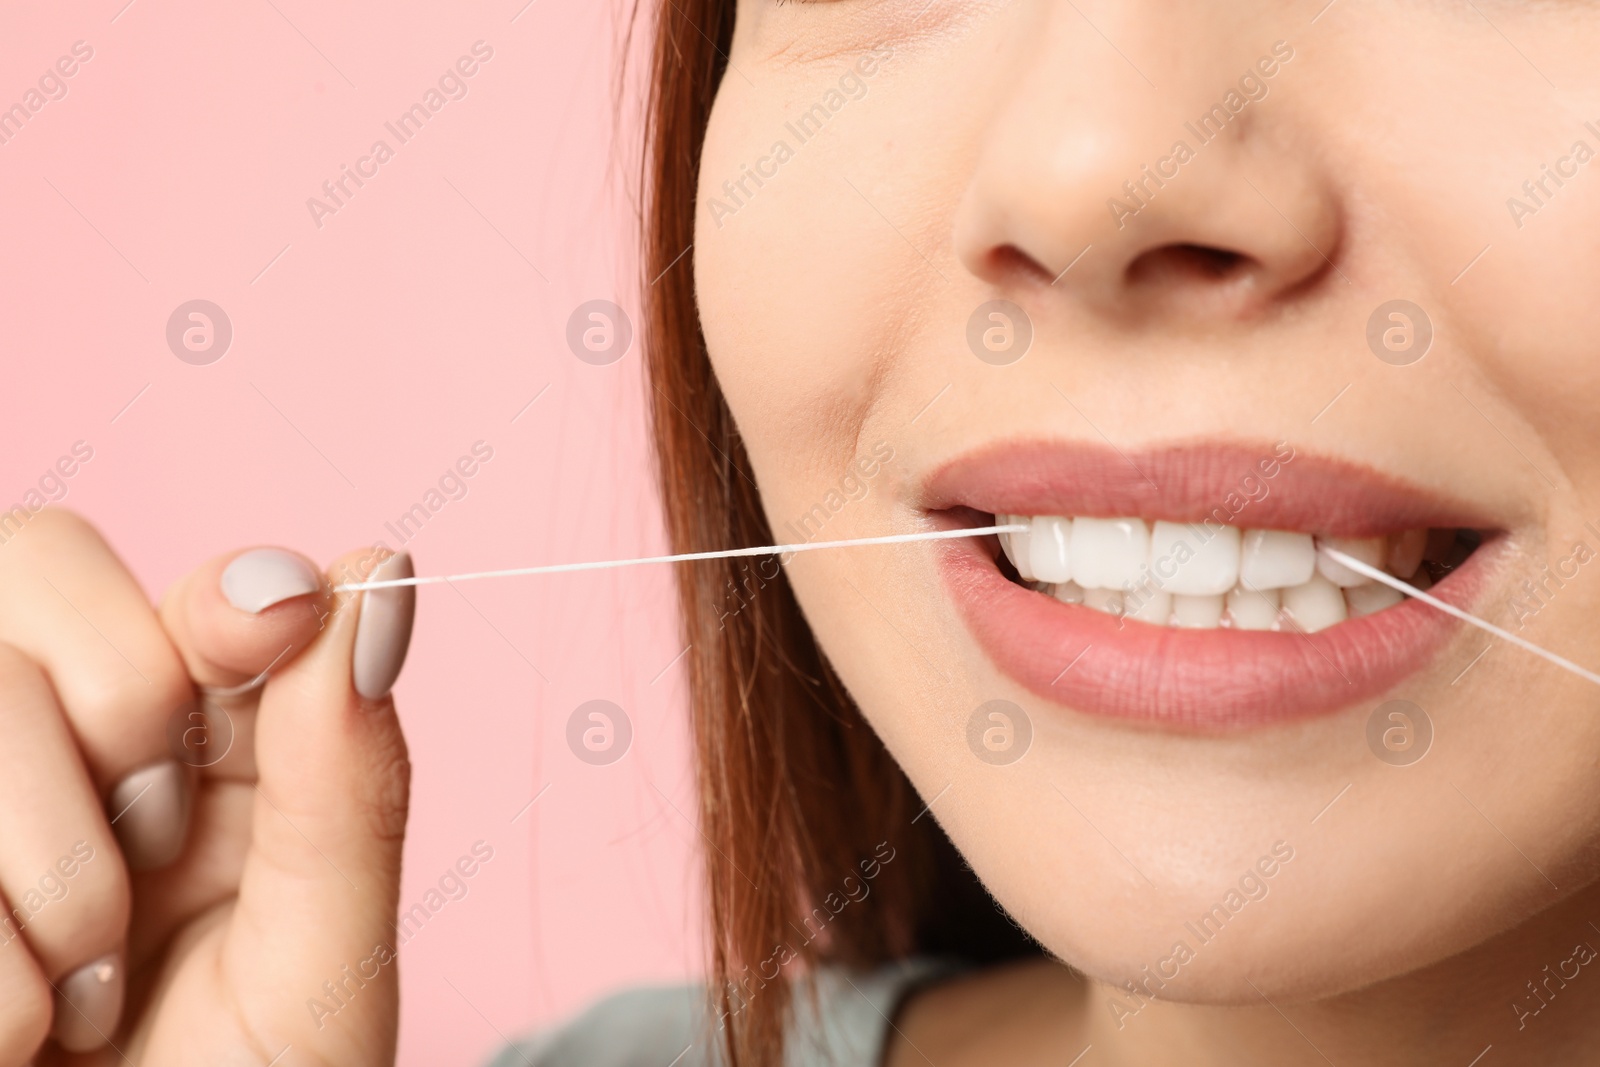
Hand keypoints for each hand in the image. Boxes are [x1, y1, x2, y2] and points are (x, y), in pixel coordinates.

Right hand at [0, 510, 414, 1065]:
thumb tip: (379, 572)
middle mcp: (89, 749)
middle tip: (140, 885)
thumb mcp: (316, 973)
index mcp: (230, 755)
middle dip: (103, 729)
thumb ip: (346, 781)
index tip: (262, 620)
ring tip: (74, 998)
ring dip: (31, 863)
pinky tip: (9, 1024)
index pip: (216, 590)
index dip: (232, 592)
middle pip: (39, 577)